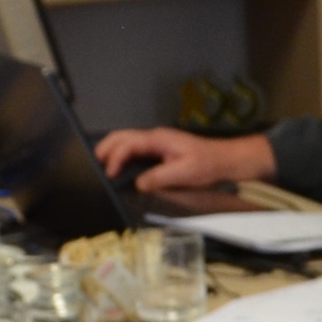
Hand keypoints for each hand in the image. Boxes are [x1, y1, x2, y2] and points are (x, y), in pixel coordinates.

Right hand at [91, 126, 273, 193]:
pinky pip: (135, 150)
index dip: (115, 158)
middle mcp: (154, 138)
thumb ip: (159, 177)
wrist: (226, 161)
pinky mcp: (159, 151)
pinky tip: (119, 169)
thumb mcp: (184, 173)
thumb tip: (138, 184)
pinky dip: (122, 156)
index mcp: (158, 139)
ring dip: (112, 151)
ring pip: (126, 141)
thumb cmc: (208, 165)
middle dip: (106, 149)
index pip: (128, 144)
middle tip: (95, 167)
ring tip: (102, 167)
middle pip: (121, 136)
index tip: (109, 174)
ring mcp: (157, 143)